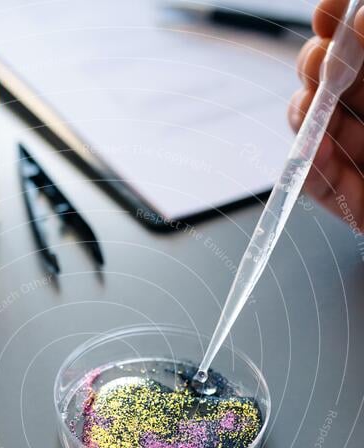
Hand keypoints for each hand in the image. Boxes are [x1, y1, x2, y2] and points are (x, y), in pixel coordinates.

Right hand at [289, 0, 363, 226]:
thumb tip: (363, 19)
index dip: (344, 26)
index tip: (329, 8)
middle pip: (338, 85)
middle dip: (319, 68)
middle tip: (319, 58)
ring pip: (322, 132)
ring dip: (307, 115)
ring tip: (309, 105)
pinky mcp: (357, 208)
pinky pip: (325, 187)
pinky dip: (313, 169)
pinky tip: (315, 150)